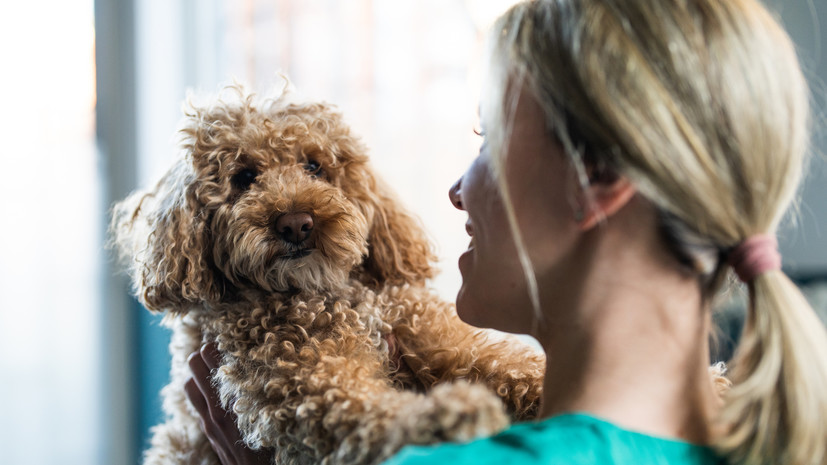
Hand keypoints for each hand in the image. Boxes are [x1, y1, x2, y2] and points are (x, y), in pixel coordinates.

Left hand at [185, 343, 271, 464]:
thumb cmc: (270, 447)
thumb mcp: (269, 416)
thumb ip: (262, 393)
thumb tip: (267, 367)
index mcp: (234, 401)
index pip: (213, 360)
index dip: (217, 346)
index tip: (230, 340)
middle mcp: (216, 408)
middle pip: (195, 366)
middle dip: (203, 354)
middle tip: (217, 349)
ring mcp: (208, 420)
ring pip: (189, 384)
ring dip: (197, 373)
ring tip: (212, 368)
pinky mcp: (207, 429)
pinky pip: (195, 401)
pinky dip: (199, 389)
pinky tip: (213, 389)